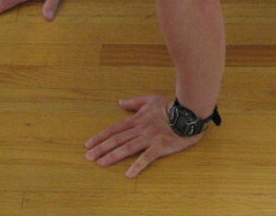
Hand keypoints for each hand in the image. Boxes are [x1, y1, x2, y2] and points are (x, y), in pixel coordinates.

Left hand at [84, 95, 203, 177]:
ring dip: (113, 156)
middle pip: (117, 139)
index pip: (114, 129)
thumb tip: (119, 102)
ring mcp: (149, 138)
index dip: (100, 137)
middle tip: (88, 157)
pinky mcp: (160, 146)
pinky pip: (147, 158)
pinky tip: (128, 174)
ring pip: (127, 148)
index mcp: (137, 120)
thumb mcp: (150, 100)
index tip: (88, 144)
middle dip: (101, 148)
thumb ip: (134, 102)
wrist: (187, 112)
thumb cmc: (170, 106)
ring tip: (101, 163)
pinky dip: (137, 166)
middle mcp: (140, 129)